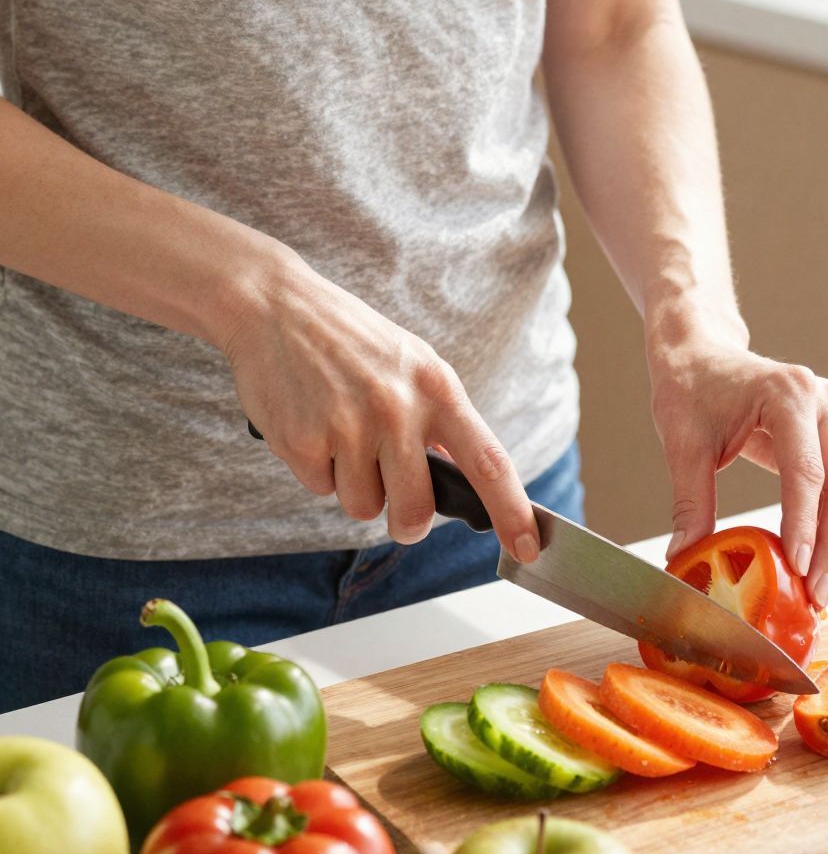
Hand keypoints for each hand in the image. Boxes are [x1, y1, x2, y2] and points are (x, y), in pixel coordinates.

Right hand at [217, 245, 539, 557]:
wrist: (274, 306)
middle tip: (397, 512)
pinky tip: (311, 425)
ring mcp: (348, 426)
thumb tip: (462, 474)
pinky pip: (320, 489)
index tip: (526, 547)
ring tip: (340, 434)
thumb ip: (440, 417)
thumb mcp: (413, 363)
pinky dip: (316, 469)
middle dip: (406, 524)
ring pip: (363, 506)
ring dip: (353, 486)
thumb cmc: (350, 339)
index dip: (512, 511)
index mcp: (437, 388)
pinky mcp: (302, 440)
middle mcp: (397, 408)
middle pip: (415, 510)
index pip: (489, 461)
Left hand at [647, 314, 827, 608]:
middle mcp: (822, 401)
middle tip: (817, 597)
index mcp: (786, 394)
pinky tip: (818, 562)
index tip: (798, 569)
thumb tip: (684, 557)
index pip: (805, 470)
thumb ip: (690, 500)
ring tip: (820, 590)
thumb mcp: (682, 443)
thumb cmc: (690, 387)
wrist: (701, 351)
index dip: (803, 524)